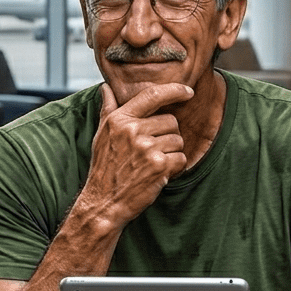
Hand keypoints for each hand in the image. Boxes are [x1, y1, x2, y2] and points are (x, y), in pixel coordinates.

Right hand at [78, 81, 192, 229]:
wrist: (104, 202)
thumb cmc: (104, 168)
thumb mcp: (102, 134)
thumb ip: (107, 108)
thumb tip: (105, 87)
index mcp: (119, 119)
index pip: (152, 95)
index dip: (175, 90)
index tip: (188, 91)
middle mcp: (133, 131)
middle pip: (171, 121)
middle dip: (168, 135)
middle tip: (152, 150)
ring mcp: (146, 148)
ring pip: (178, 140)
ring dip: (171, 153)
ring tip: (153, 163)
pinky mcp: (158, 166)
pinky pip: (181, 159)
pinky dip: (175, 168)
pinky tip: (159, 174)